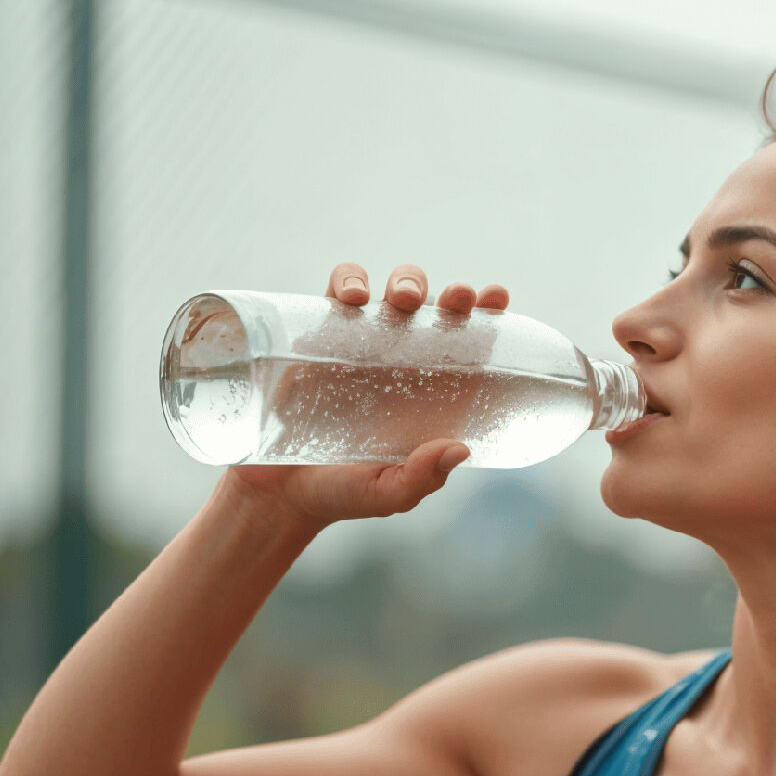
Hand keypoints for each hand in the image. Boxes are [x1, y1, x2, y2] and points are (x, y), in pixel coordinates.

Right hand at [219, 262, 512, 532]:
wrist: (279, 492)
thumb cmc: (344, 493)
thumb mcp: (389, 495)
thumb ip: (421, 477)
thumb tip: (459, 449)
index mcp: (434, 393)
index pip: (470, 343)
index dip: (487, 312)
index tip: (496, 296)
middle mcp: (404, 362)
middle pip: (437, 310)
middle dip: (452, 294)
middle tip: (456, 299)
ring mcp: (362, 345)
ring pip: (392, 293)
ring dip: (405, 281)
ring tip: (403, 299)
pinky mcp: (319, 337)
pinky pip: (337, 294)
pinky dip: (347, 281)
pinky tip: (353, 297)